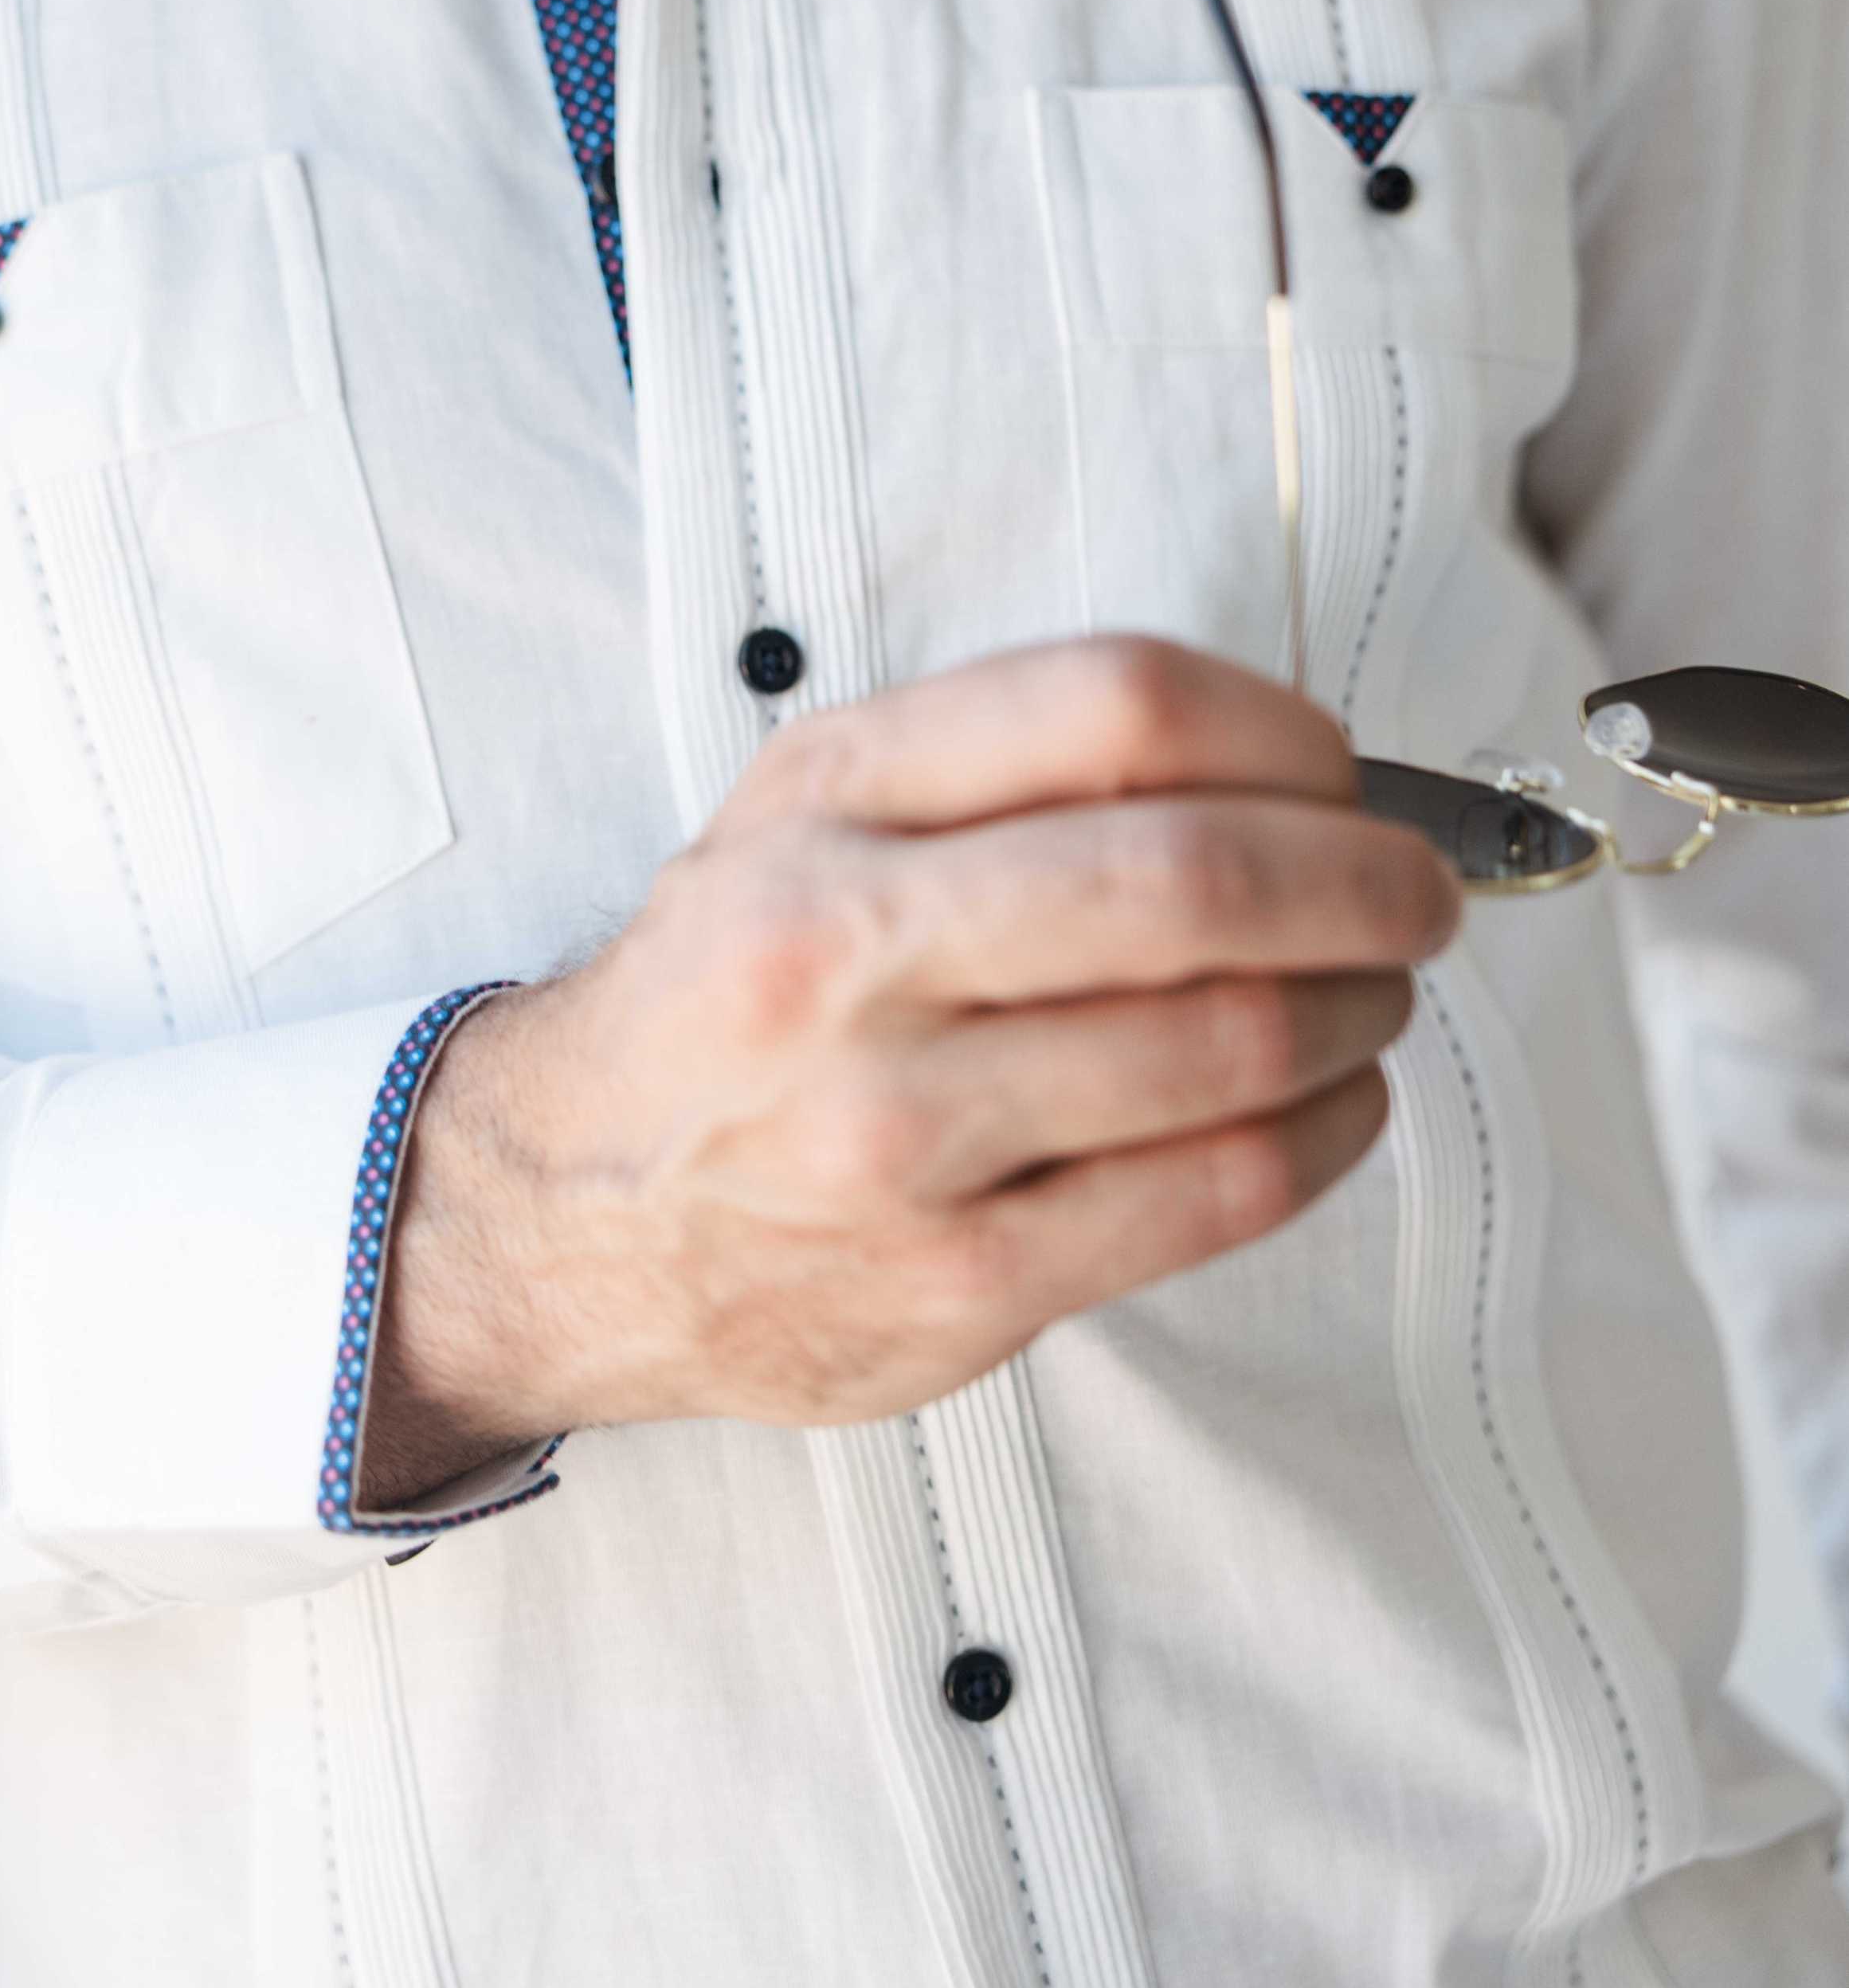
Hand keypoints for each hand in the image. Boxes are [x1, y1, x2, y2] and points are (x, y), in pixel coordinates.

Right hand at [363, 639, 1459, 1498]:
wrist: (566, 1207)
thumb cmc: (728, 990)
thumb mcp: (808, 807)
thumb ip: (1004, 762)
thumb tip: (1280, 765)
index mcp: (830, 796)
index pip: (1117, 705)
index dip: (1284, 728)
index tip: (1341, 768)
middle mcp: (854, 948)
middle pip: (1195, 876)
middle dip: (1367, 876)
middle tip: (1421, 890)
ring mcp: (907, 1129)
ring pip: (1234, 1043)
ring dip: (1362, 1006)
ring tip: (1376, 992)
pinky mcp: (963, 1281)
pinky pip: (1217, 1192)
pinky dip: (1327, 1132)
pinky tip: (1336, 1101)